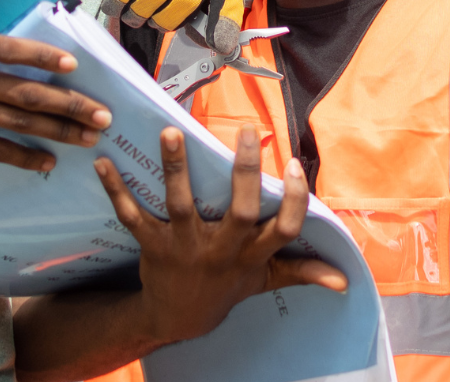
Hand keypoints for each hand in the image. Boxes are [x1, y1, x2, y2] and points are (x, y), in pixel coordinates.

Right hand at [0, 0, 111, 171]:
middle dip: (64, 105)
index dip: (38, 56)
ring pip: (10, 122)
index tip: (71, 64)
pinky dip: (17, 156)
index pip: (3, 50)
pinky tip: (45, 162)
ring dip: (52, 131)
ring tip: (87, 138)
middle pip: (18, 93)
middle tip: (101, 115)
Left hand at [94, 126, 345, 345]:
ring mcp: (184, 246)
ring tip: (172, 132)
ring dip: (175, 168)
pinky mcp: (151, 245)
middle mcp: (220, 250)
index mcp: (251, 255)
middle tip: (246, 131)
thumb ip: (302, 272)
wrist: (176, 318)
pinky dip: (117, 189)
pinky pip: (132, 215)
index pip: (283, 229)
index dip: (293, 199)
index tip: (295, 164)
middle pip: (238, 210)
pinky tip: (105, 162)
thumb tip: (344, 279)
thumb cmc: (226, 289)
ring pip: (180, 204)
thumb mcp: (264, 282)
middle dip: (243, 170)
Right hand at [98, 0, 244, 54]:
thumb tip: (216, 45)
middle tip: (155, 22)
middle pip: (184, 3)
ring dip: (140, 14)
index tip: (220, 46)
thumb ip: (206, 8)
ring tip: (136, 16)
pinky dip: (119, 1)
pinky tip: (117, 6)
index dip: (224, 24)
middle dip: (165, 22)